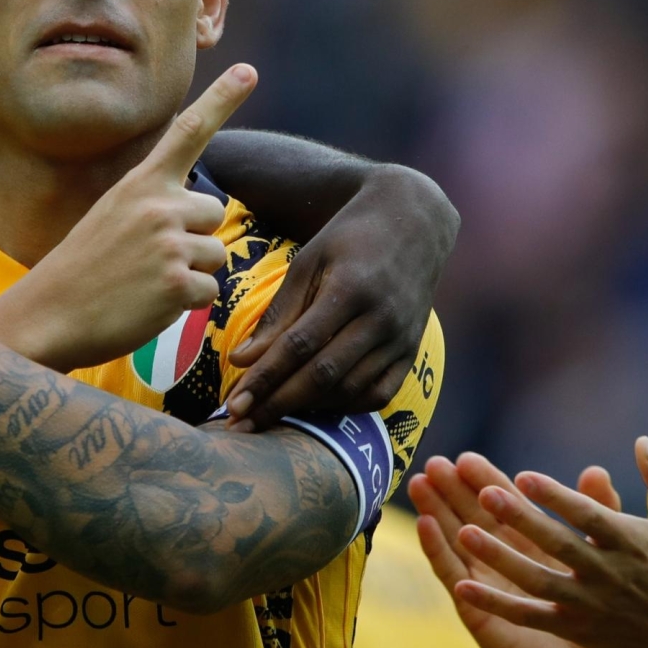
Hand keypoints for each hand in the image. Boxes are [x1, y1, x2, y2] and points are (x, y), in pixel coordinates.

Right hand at [0, 65, 257, 372]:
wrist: (48, 315)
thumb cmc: (82, 269)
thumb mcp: (111, 216)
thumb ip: (155, 205)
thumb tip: (204, 215)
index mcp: (140, 184)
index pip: (188, 132)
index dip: (222, 99)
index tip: (249, 70)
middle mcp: (159, 206)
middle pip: (213, 213)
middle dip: (194, 236)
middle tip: (147, 257)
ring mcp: (170, 245)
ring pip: (215, 254)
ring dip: (191, 272)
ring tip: (145, 281)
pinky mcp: (178, 285)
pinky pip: (209, 292)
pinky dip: (186, 303)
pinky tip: (150, 303)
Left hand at [224, 165, 453, 430]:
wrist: (414, 222)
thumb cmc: (349, 238)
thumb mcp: (307, 263)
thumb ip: (277, 314)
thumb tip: (241, 360)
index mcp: (350, 289)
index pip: (299, 345)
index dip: (264, 378)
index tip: (233, 405)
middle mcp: (381, 318)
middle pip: (323, 375)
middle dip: (277, 404)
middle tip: (241, 425)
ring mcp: (401, 339)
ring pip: (349, 390)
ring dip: (306, 410)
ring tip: (269, 416)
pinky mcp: (413, 352)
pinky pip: (377, 394)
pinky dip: (344, 406)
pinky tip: (314, 406)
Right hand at [412, 452, 617, 647]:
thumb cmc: (597, 620)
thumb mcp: (602, 558)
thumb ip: (599, 514)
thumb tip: (596, 470)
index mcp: (529, 547)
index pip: (502, 507)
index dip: (483, 481)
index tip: (466, 457)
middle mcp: (501, 564)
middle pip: (470, 518)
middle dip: (451, 491)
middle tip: (433, 462)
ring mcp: (485, 587)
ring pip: (455, 542)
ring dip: (435, 513)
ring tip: (419, 484)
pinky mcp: (477, 611)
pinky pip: (455, 577)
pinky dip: (438, 551)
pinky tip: (424, 526)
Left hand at [445, 437, 647, 647]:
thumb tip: (642, 441)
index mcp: (630, 542)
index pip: (588, 516)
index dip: (557, 497)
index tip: (523, 476)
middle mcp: (606, 573)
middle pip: (557, 544)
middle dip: (521, 520)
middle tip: (485, 494)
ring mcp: (588, 604)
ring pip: (537, 580)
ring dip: (500, 559)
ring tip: (464, 534)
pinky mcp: (574, 628)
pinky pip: (530, 616)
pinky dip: (497, 604)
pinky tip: (462, 585)